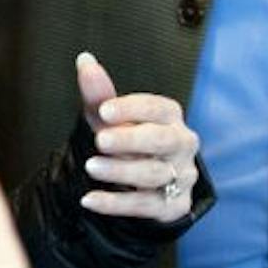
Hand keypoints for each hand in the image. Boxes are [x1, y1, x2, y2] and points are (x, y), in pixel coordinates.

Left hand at [75, 51, 199, 222]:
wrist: (143, 183)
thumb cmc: (127, 141)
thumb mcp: (111, 118)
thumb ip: (100, 93)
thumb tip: (85, 60)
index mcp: (170, 117)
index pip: (157, 108)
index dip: (132, 109)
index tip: (104, 110)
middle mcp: (182, 145)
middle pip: (163, 141)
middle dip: (132, 139)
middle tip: (101, 139)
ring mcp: (181, 177)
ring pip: (154, 174)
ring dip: (120, 171)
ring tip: (91, 166)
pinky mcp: (172, 206)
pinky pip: (145, 205)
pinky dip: (116, 203)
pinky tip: (90, 199)